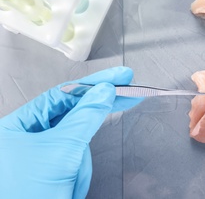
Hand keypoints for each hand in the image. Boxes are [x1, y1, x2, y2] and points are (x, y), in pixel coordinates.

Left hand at [0, 67, 142, 198]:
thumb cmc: (28, 196)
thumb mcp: (61, 150)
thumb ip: (86, 116)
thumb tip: (105, 92)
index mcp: (18, 126)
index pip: (62, 94)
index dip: (93, 83)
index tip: (117, 77)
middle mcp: (30, 135)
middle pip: (73, 111)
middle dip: (99, 107)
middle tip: (128, 88)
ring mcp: (45, 152)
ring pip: (79, 138)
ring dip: (81, 160)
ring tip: (70, 178)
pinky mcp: (58, 167)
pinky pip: (79, 156)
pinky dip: (81, 169)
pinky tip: (73, 182)